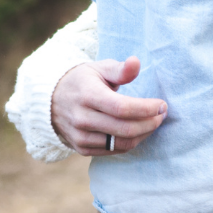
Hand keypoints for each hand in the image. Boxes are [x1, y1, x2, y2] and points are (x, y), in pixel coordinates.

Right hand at [50, 57, 167, 155]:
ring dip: (144, 134)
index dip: (146, 109)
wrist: (51, 101)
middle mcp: (82, 118)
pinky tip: (139, 131)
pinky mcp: (82, 149)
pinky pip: (114, 150)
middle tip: (162, 115)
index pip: (122, 108)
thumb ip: (120, 69)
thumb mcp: (99, 69)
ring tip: (153, 123)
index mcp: (88, 95)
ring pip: (122, 143)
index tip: (162, 105)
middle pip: (125, 128)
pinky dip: (131, 142)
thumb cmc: (82, 81)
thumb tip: (136, 62)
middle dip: (150, 123)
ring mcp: (81, 136)